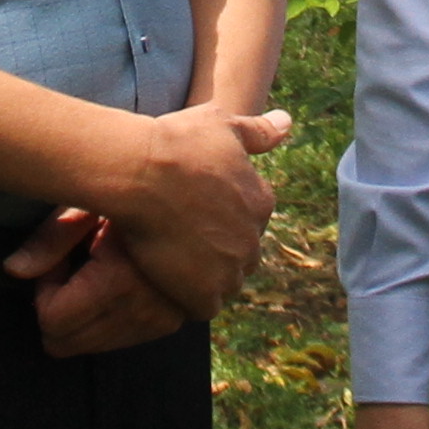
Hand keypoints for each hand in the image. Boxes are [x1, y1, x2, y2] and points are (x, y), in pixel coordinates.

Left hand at [3, 209, 191, 356]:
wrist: (195, 198)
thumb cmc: (134, 192)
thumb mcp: (86, 205)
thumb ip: (48, 240)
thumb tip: (12, 270)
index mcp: (118, 280)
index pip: (52, 320)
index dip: (46, 288)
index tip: (60, 258)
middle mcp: (142, 308)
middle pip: (67, 342)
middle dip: (60, 307)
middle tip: (75, 266)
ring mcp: (160, 320)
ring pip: (91, 346)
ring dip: (84, 313)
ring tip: (98, 269)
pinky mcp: (170, 323)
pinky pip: (118, 341)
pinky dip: (105, 319)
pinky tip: (116, 280)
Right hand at [88, 103, 294, 320]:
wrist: (141, 172)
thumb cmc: (177, 142)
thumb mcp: (222, 123)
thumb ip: (258, 131)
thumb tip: (287, 122)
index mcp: (261, 202)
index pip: (250, 220)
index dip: (220, 217)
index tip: (194, 211)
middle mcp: (253, 239)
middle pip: (240, 254)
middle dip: (218, 250)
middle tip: (180, 237)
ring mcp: (230, 270)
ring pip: (224, 282)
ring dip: (205, 277)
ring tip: (171, 261)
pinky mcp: (204, 294)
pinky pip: (204, 306)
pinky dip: (188, 298)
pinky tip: (166, 279)